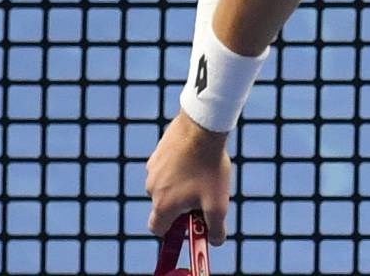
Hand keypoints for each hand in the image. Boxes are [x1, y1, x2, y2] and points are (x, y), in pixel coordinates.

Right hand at [145, 113, 232, 246]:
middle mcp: (152, 189)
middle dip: (181, 207)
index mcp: (163, 205)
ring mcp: (152, 170)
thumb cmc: (209, 167)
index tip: (189, 225)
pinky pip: (167, 169)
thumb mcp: (218, 203)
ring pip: (165, 187)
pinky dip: (178, 169)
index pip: (158, 229)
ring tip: (202, 174)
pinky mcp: (157, 154)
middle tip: (202, 198)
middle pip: (163, 208)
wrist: (201, 129)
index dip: (173, 231)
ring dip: (180, 187)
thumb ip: (215, 228)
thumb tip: (215, 241)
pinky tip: (196, 159)